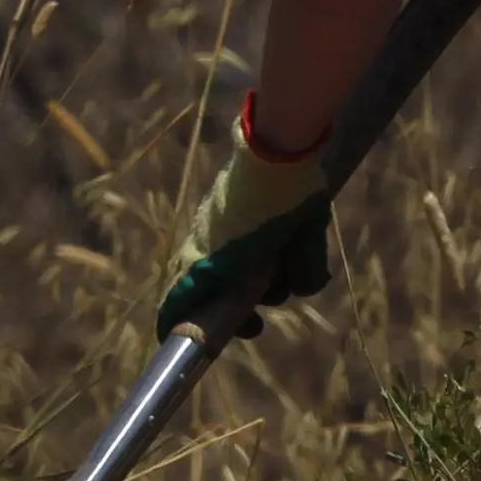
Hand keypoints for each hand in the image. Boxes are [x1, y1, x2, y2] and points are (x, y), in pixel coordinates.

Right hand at [157, 95, 333, 331]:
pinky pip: (214, 246)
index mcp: (219, 261)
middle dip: (226, 311)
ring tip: (273, 278)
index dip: (173, 322)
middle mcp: (204, 245)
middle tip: (256, 322)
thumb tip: (300, 288)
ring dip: (234, 283)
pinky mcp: (213, 209)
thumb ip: (305, 273)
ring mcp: (206, 225)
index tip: (173, 337)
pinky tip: (263, 253)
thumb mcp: (308, 240)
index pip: (180, 300)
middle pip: (195, 289)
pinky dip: (232, 260)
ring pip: (208, 267)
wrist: (276, 142)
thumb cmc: (291, 195)